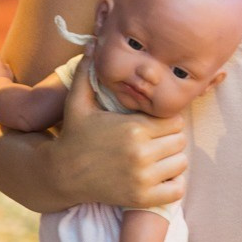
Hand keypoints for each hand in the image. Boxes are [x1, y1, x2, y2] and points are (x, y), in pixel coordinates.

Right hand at [51, 67, 186, 209]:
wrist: (60, 174)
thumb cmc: (73, 135)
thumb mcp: (77, 101)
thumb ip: (88, 72)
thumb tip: (93, 43)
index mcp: (134, 127)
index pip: (175, 120)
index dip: (166, 121)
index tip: (153, 124)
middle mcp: (141, 153)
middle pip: (180, 141)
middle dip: (169, 139)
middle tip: (154, 141)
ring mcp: (143, 178)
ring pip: (181, 164)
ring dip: (172, 160)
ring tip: (156, 158)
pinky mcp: (142, 199)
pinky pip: (177, 190)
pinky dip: (172, 184)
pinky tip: (158, 177)